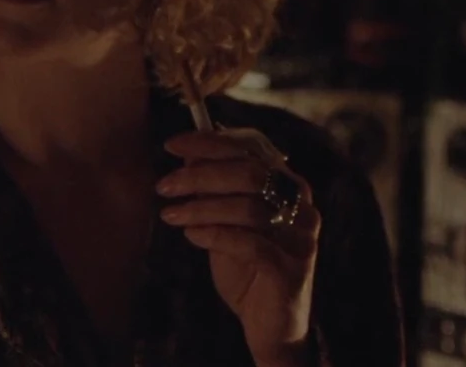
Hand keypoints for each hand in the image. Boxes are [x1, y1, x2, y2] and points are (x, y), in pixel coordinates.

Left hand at [157, 130, 318, 366]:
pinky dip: (214, 235)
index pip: (253, 148)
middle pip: (250, 174)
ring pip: (248, 209)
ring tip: (170, 215)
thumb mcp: (226, 222)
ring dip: (201, 207)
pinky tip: (191, 236)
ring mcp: (300, 238)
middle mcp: (301, 206)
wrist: (270, 323)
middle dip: (200, 174)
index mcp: (288, 186)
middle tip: (164, 185)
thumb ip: (215, 191)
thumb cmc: (246, 268)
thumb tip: (188, 155)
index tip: (172, 144)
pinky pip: (249, 244)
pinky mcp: (291, 269)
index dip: (211, 142)